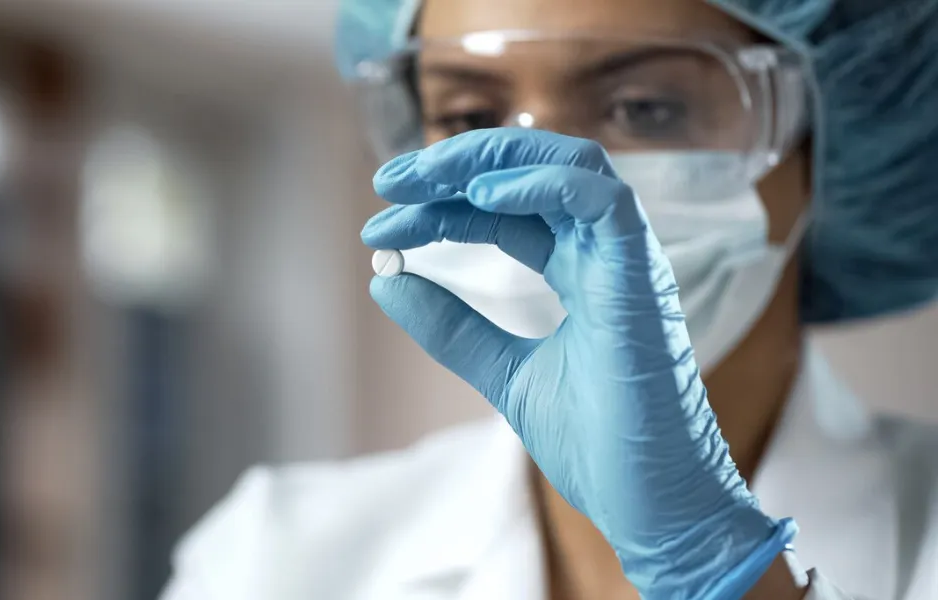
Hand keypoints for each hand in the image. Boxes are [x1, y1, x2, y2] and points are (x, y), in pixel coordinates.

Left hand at [362, 129, 795, 598]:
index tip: (381, 224)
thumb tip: (385, 281)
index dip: (442, 206)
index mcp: (579, 271)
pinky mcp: (642, 278)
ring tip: (422, 177)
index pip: (504, 212)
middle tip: (389, 180)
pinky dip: (540, 184)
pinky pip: (600, 200)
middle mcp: (604, 255)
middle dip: (455, 166)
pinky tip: (480, 195)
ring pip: (569, 164)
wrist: (651, 507)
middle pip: (531, 173)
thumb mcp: (504, 374)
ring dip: (489, 161)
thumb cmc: (599, 446)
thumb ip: (451, 328)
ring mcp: (627, 261)